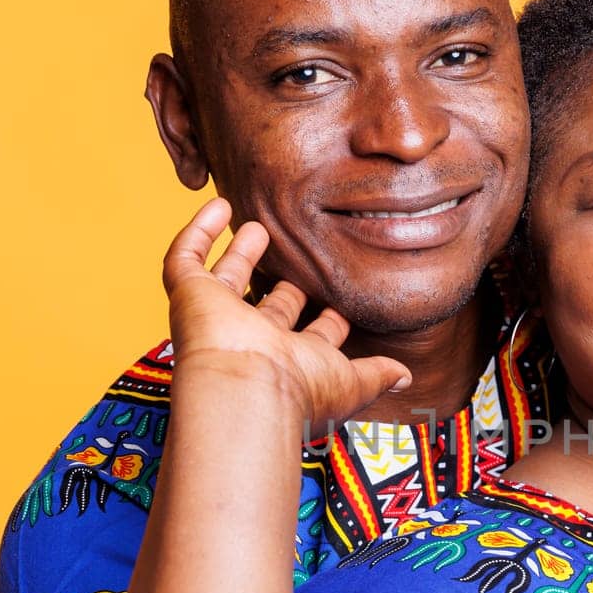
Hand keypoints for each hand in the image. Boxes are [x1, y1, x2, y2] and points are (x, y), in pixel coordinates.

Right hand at [163, 199, 410, 431]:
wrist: (246, 387)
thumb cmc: (299, 388)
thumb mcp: (352, 381)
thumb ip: (378, 373)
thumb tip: (406, 376)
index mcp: (292, 359)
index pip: (312, 334)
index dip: (327, 315)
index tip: (343, 289)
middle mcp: (255, 339)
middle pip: (269, 306)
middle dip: (284, 282)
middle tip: (300, 253)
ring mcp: (219, 316)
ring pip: (227, 277)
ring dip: (241, 252)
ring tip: (258, 224)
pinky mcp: (189, 293)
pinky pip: (186, 255)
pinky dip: (199, 229)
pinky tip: (218, 204)